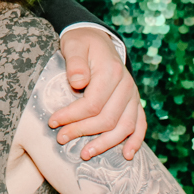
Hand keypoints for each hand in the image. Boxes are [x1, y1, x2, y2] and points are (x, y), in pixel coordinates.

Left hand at [49, 28, 146, 160]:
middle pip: (107, 118)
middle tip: (61, 138)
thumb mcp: (73, 45)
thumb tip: (77, 83)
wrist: (97, 37)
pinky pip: (140, 124)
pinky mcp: (134, 101)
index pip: (92, 103)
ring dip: (105, 143)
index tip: (53, 122)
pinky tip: (126, 155)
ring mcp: (132, 94)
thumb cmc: (81, 42)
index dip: (72, 116)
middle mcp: (126, 85)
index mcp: (111, 71)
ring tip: (85, 153)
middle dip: (82, 131)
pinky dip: (135, 141)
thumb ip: (75, 63)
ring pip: (124, 126)